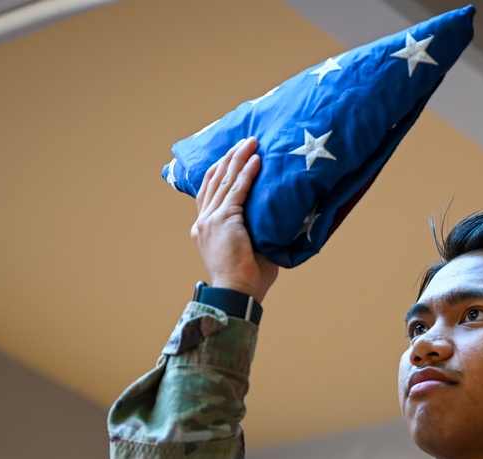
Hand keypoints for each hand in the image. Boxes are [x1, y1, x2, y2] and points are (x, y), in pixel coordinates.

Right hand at [191, 137, 278, 302]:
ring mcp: (210, 219)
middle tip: (245, 141)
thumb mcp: (249, 247)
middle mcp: (203, 221)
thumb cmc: (248, 278)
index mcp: (205, 228)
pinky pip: (236, 190)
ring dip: (238, 158)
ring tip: (251, 142)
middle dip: (230, 157)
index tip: (233, 155)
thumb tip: (278, 214)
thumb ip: (255, 228)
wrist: (237, 293)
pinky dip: (247, 173)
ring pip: (224, 180)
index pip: (209, 190)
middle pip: (214, 179)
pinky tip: (257, 161)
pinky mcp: (223, 220)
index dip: (220, 170)